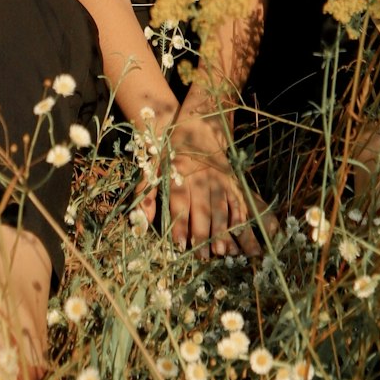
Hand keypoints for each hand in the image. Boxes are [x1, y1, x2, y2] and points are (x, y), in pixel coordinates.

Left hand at [137, 114, 277, 260]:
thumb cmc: (171, 150)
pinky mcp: (231, 178)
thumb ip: (145, 192)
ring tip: (222, 250)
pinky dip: (239, 215)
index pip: (180, 201)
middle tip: (203, 255)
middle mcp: (200, 175)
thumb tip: (140, 219)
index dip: (181, 224)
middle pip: (202, 207)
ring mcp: (218, 176)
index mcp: (179, 171)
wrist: (198, 123)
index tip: (181, 244)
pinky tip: (239, 231)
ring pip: (221, 205)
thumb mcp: (152, 165)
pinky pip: (237, 198)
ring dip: (222, 228)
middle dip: (203, 232)